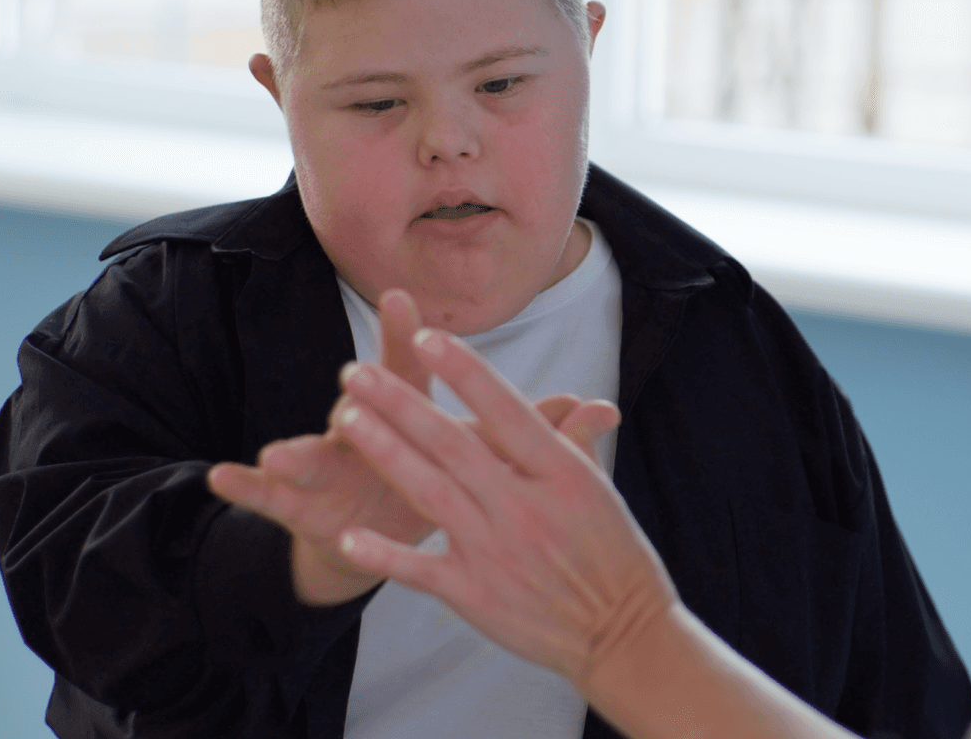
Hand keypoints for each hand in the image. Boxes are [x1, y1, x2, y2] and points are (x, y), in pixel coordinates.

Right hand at [208, 289, 614, 604]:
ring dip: (294, 453)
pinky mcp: (303, 504)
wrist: (382, 536)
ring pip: (312, 454)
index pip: (415, 372)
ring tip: (272, 454)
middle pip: (363, 408)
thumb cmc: (441, 481)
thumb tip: (605, 408)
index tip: (404, 296)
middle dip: (359, 394)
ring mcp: (331, 465)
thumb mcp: (490, 460)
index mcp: (415, 416)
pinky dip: (247, 491)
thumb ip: (542, 434)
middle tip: (351, 372)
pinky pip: (271, 500)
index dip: (411, 340)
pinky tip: (220, 479)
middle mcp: (369, 430)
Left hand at [330, 328, 668, 688]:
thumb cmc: (615, 557)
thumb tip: (588, 403)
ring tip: (347, 420)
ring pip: (430, 491)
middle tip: (357, 371)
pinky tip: (348, 537)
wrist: (623, 633)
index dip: (464, 371)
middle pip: (453, 443)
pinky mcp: (476, 595)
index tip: (425, 337)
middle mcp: (525, 505)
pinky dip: (384, 554)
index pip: (505, 409)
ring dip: (385, 452)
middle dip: (401, 402)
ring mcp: (497, 550)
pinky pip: (420, 570)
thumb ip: (575, 445)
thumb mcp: (600, 492)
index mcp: (561, 473)